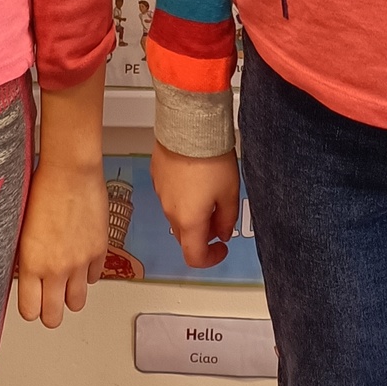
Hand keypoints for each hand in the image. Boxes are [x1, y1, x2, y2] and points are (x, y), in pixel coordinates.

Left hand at [16, 160, 106, 326]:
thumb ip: (26, 258)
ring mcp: (80, 262)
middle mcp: (56, 269)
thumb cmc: (43, 188)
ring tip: (66, 280)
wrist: (70, 169)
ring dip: (71, 295)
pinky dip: (88, 273)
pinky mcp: (99, 251)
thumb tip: (26, 276)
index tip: (31, 301)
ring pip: (77, 303)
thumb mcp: (22, 229)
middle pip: (53, 317)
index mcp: (31, 264)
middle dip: (50, 312)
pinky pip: (95, 278)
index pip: (29, 311)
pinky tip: (81, 258)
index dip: (30, 308)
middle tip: (49, 299)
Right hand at [151, 142, 239, 268]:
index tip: (222, 248)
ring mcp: (160, 193)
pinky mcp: (156, 175)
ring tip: (210, 189)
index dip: (211, 258)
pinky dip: (182, 194)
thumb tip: (223, 232)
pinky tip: (195, 175)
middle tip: (220, 215)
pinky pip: (169, 194)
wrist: (190, 126)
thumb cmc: (210, 158)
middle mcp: (170, 211)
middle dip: (204, 232)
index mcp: (189, 221)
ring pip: (177, 214)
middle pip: (186, 235)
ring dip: (192, 212)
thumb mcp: (230, 193)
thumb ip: (227, 219)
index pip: (195, 257)